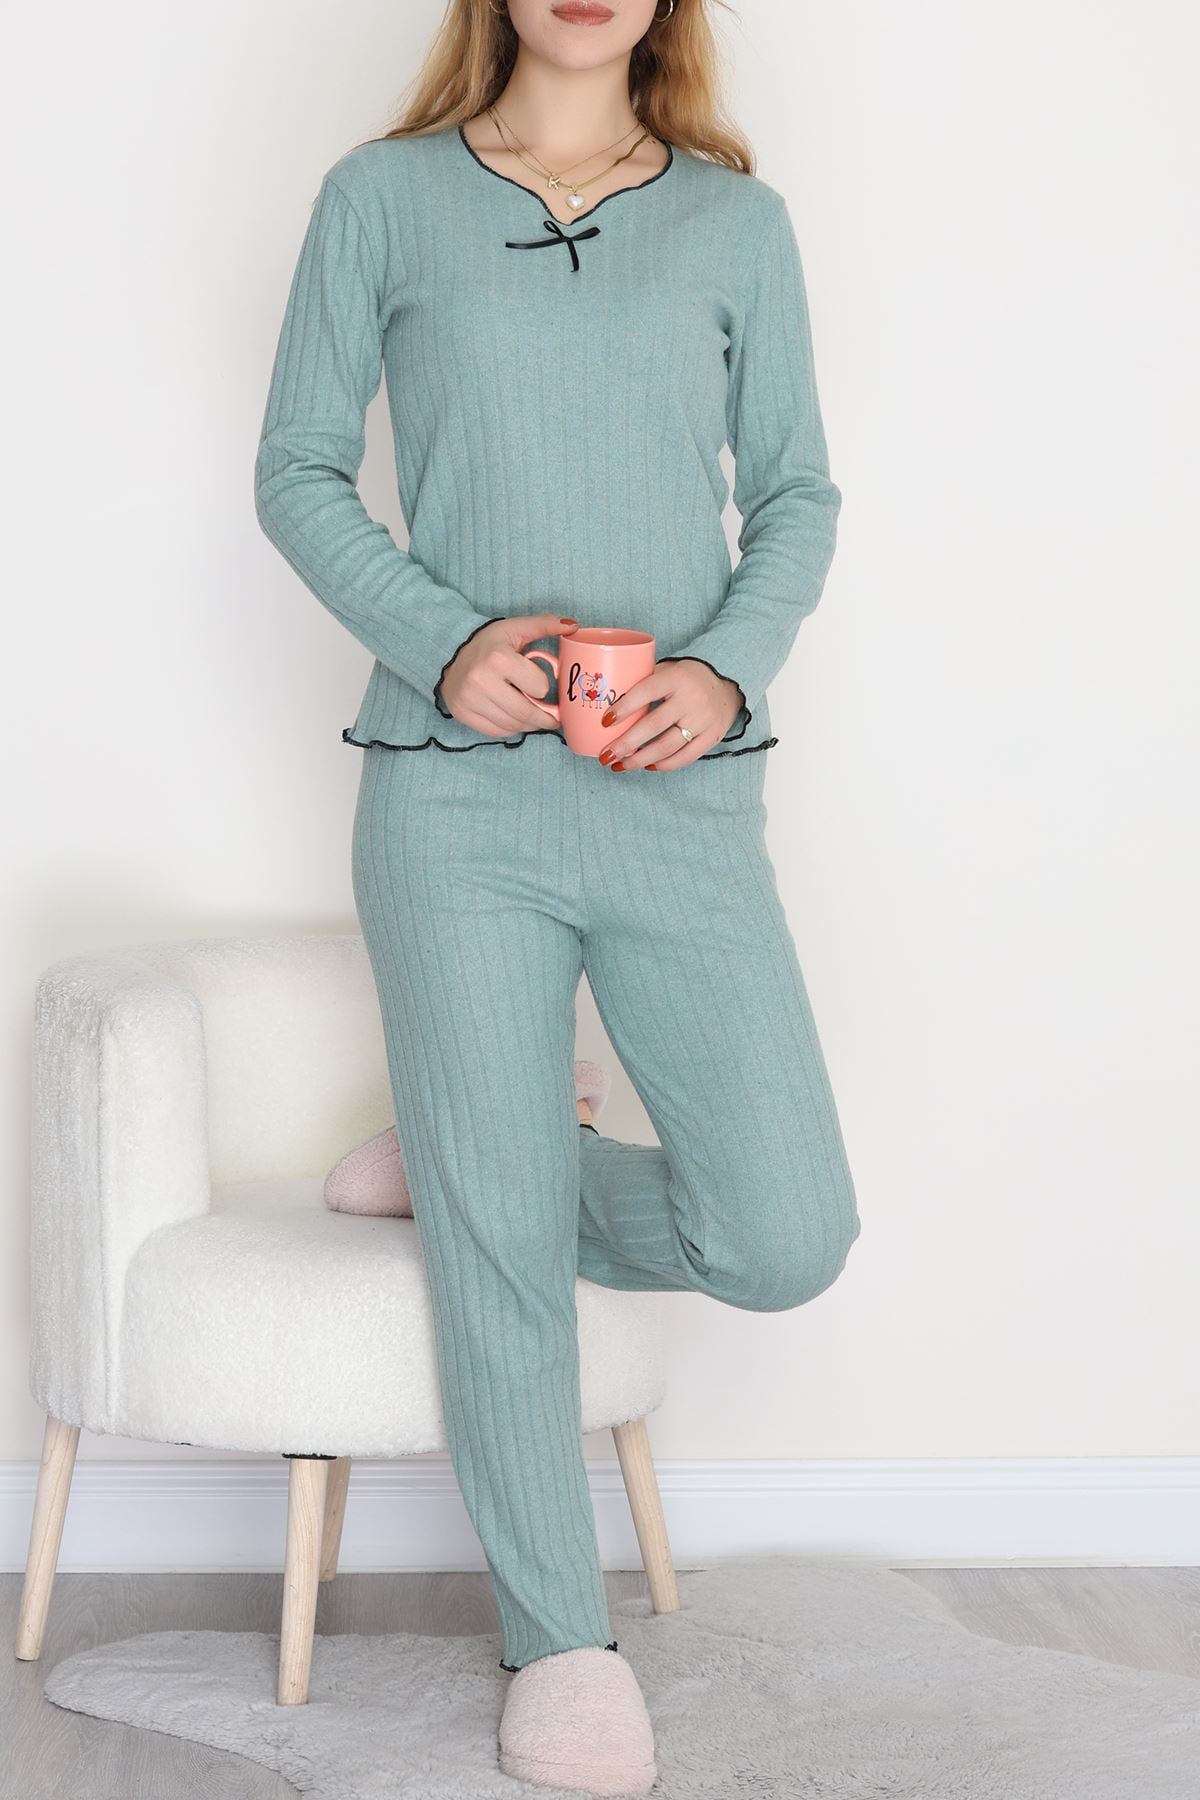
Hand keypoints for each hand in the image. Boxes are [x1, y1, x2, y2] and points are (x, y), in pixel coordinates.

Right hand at [437, 613, 578, 734]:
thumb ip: (545, 625)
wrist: (451, 652)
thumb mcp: (516, 628)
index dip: (543, 686)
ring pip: (512, 726)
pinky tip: (514, 720)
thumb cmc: (489, 643)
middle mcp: (481, 681)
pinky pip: (496, 732)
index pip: (538, 687)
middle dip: (544, 719)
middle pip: (526, 713)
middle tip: (553, 720)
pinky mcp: (463, 713)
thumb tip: (573, 625)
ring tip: (534, 719)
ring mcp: (470, 699)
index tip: (541, 686)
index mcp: (499, 658)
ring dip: (528, 726)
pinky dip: (510, 729)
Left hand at [598, 659, 745, 769]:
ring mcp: (703, 720)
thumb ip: (641, 682)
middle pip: (653, 726)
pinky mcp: (711, 737)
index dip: (624, 708)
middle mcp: (691, 699)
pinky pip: (685, 757)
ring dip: (639, 760)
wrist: (725, 688)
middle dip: (626, 744)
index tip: (605, 722)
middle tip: (605, 756)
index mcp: (676, 678)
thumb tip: (603, 702)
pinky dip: (663, 765)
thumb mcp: (666, 671)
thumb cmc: (684, 680)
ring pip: (667, 747)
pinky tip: (647, 766)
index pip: (645, 692)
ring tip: (619, 765)